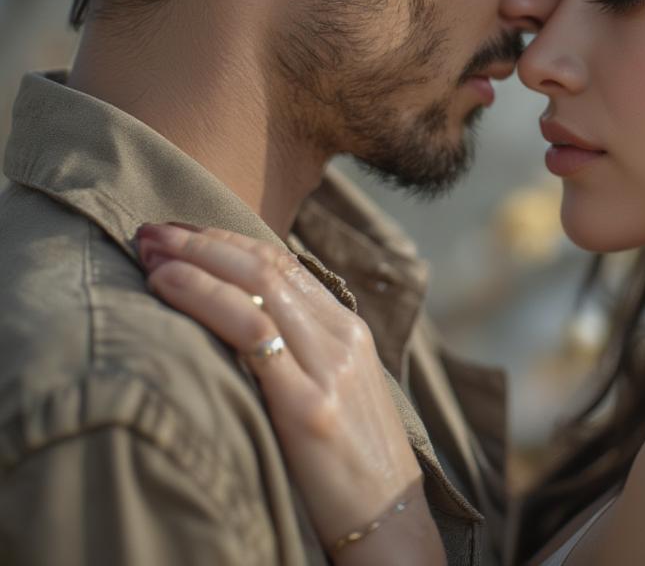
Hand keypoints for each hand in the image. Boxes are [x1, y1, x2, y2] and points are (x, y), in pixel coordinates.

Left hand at [136, 222, 445, 564]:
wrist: (392, 519)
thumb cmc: (352, 462)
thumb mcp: (337, 390)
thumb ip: (303, 350)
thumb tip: (244, 322)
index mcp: (349, 329)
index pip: (282, 262)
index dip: (226, 239)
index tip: (180, 231)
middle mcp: (341, 336)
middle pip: (266, 264)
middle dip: (203, 240)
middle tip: (150, 229)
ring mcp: (329, 367)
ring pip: (257, 286)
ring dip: (195, 260)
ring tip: (148, 248)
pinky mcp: (308, 405)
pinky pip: (252, 334)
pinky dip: (204, 299)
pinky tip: (167, 287)